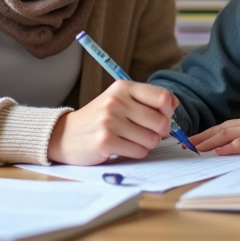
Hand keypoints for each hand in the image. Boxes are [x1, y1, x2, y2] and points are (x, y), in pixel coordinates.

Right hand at [47, 81, 177, 164]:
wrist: (65, 135)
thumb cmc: (99, 119)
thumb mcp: (119, 100)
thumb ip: (145, 100)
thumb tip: (174, 105)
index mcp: (123, 88)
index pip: (163, 97)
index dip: (168, 112)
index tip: (161, 117)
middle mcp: (116, 101)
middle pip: (161, 122)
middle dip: (160, 132)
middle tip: (146, 133)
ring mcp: (110, 121)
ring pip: (152, 139)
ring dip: (147, 144)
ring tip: (131, 140)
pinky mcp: (105, 141)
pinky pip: (139, 152)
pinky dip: (136, 153)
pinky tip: (123, 147)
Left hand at [189, 105, 239, 154]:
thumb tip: (236, 148)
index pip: (220, 128)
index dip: (204, 133)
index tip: (191, 140)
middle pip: (218, 130)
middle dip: (200, 137)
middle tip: (185, 145)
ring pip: (226, 134)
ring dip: (209, 141)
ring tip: (196, 148)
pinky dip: (231, 147)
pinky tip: (220, 152)